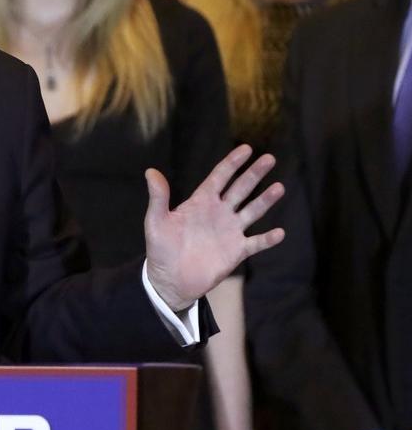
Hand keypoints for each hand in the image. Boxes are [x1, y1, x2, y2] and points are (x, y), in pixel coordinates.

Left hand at [144, 145, 284, 310]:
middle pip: (240, 189)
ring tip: (279, 187)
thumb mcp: (156, 222)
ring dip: (265, 200)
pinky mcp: (236, 251)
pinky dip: (268, 239)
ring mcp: (230, 231)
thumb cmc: (160, 249)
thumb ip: (158, 198)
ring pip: (252, 211)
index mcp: (201, 202)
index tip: (246, 148)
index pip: (219, 177)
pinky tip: (279, 232)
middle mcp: (219, 213)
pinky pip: (256, 243)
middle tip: (269, 158)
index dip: (232, 163)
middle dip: (254, 174)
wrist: (170, 280)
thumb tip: (150, 171)